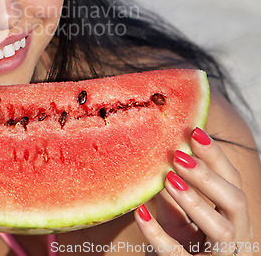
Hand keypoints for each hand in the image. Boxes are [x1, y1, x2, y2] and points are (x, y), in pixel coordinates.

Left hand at [135, 127, 255, 255]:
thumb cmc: (178, 243)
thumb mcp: (178, 214)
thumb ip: (174, 188)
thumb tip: (159, 150)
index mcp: (232, 216)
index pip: (232, 181)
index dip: (216, 156)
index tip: (194, 132)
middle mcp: (235, 236)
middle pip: (236, 202)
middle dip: (208, 176)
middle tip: (178, 156)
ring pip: (221, 229)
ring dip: (195, 201)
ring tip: (168, 180)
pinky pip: (177, 255)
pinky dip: (157, 233)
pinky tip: (140, 212)